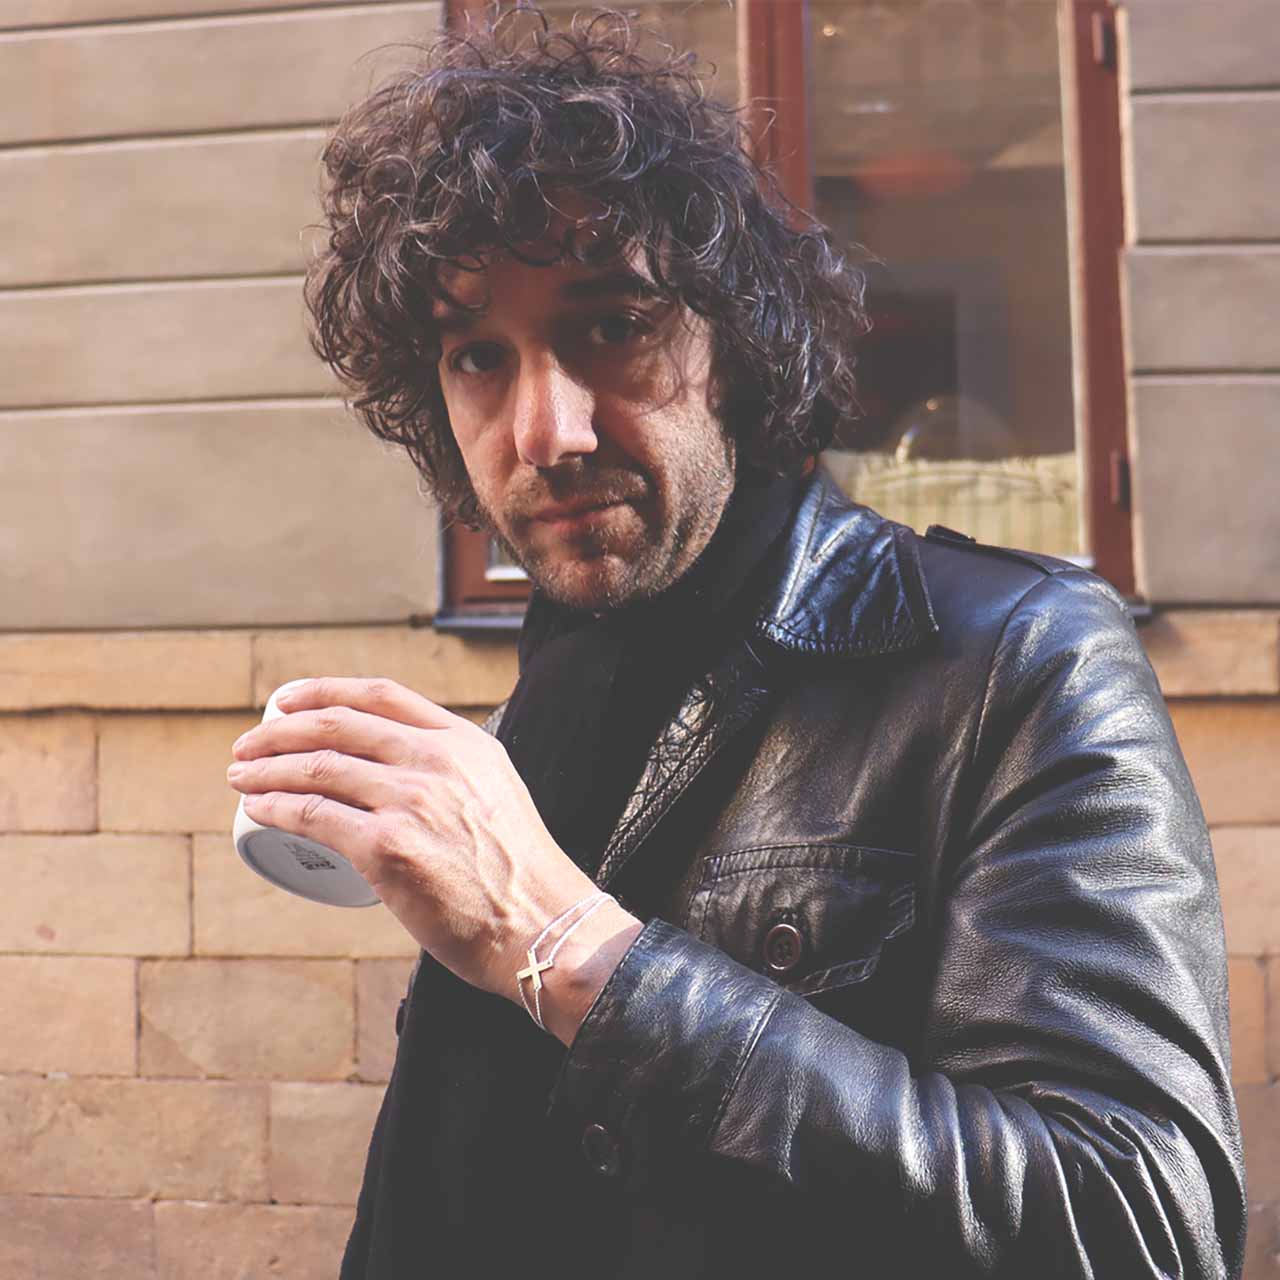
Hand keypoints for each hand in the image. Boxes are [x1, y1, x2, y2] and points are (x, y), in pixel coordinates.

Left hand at [226, 676, 637, 1015]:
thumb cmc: (516, 873)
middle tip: (248, 745)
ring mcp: (411, 801)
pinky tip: (256, 809)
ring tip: (240, 776)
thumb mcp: (495, 794)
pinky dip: (275, 807)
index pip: (381, 696)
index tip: (287, 701)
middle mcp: (436, 761)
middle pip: (338, 726)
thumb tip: (403, 771)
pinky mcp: (388, 848)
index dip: (324, 691)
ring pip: (317, 768)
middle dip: (279, 730)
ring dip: (265, 768)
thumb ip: (456, 773)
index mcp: (463, 742)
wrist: (539, 925)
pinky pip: (313, 816)